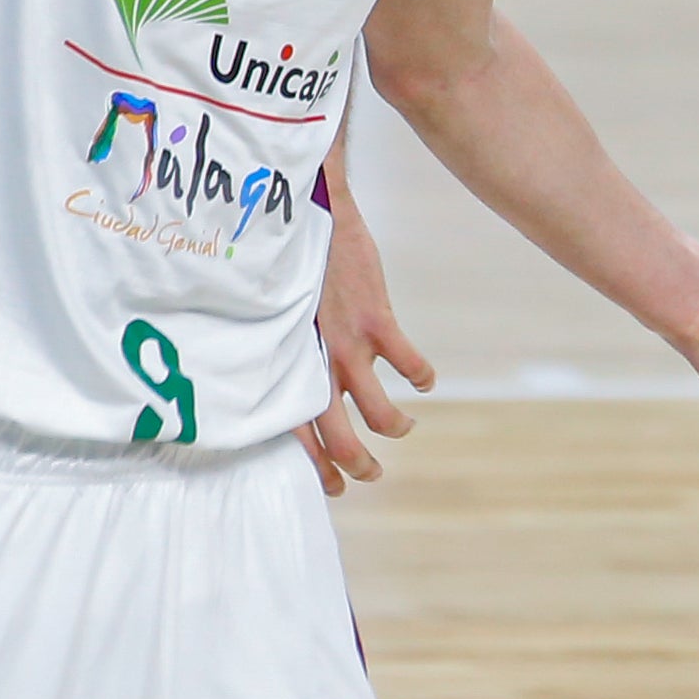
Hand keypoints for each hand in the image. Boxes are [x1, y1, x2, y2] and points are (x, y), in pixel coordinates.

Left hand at [293, 169, 434, 496]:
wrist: (309, 212)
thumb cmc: (286, 264)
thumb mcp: (273, 314)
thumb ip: (284, 348)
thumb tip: (289, 376)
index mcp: (288, 365)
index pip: (299, 432)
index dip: (318, 466)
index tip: (333, 486)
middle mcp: (316, 363)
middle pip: (341, 437)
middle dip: (359, 465)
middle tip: (370, 474)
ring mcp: (349, 344)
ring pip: (379, 413)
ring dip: (395, 427)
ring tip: (402, 427)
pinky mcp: (378, 319)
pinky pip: (409, 364)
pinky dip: (421, 376)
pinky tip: (424, 380)